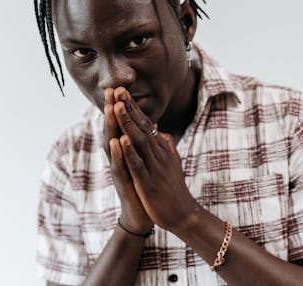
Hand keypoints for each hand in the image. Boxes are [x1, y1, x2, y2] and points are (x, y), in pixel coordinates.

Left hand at [112, 87, 199, 230]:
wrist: (183, 214)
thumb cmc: (175, 189)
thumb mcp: (173, 163)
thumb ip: (167, 146)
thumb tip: (161, 131)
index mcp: (162, 150)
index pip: (147, 124)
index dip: (134, 107)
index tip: (123, 91)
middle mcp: (159, 155)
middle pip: (143, 127)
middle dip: (129, 108)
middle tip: (118, 88)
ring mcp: (155, 168)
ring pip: (140, 142)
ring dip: (128, 124)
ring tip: (118, 106)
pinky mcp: (149, 183)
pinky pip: (138, 165)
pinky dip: (130, 152)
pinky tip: (122, 140)